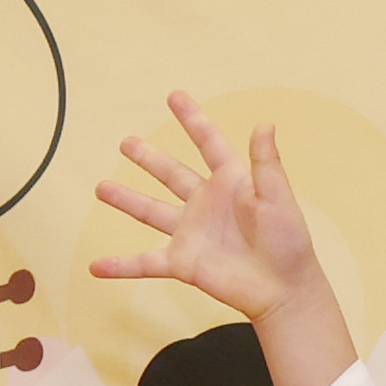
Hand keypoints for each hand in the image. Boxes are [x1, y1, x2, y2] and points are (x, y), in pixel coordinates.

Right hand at [87, 88, 359, 385]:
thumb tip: (264, 123)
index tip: (174, 96)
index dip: (192, 120)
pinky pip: (145, 263)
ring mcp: (191, 233)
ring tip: (101, 188)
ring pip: (151, 212)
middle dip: (148, 158)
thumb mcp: (278, 198)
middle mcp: (205, 204)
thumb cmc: (288, 242)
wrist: (283, 288)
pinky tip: (97, 266)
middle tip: (126, 142)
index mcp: (230, 182)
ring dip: (126, 200)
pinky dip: (120, 266)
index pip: (208, 144)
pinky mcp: (182, 263)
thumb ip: (266, 163)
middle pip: (171, 174)